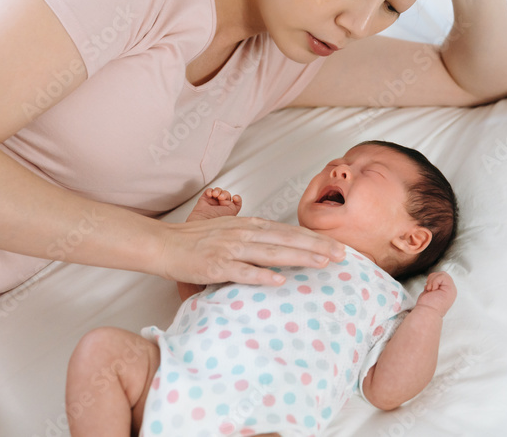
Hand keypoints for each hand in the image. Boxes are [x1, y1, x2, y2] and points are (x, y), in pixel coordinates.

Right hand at [158, 215, 346, 286]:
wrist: (164, 244)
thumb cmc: (198, 241)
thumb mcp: (232, 232)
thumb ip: (255, 238)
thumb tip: (281, 246)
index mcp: (250, 225)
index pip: (289, 231)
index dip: (314, 238)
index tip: (337, 246)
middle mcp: (244, 233)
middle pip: (287, 240)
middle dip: (317, 247)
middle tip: (342, 255)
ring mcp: (231, 249)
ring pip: (271, 253)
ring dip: (299, 257)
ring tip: (322, 263)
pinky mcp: (216, 265)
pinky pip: (243, 271)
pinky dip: (261, 275)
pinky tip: (279, 281)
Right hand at [188, 187, 242, 220]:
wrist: (204, 222)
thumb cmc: (216, 222)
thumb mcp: (232, 213)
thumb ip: (235, 205)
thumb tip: (232, 200)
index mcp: (228, 212)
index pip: (235, 203)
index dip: (237, 199)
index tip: (235, 197)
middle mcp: (220, 208)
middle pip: (226, 195)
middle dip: (225, 194)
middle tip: (222, 197)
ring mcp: (212, 204)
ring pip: (218, 192)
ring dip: (218, 191)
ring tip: (216, 195)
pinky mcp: (204, 201)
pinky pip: (208, 191)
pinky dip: (210, 190)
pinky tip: (210, 194)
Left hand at [414, 271, 456, 316]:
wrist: (427, 313)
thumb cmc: (426, 305)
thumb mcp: (430, 291)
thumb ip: (434, 284)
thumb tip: (432, 277)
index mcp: (447, 291)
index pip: (441, 277)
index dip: (432, 280)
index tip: (428, 289)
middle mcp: (451, 290)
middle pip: (442, 274)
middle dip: (432, 278)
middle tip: (429, 289)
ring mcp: (451, 289)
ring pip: (442, 274)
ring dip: (432, 280)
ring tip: (430, 290)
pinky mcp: (450, 288)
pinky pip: (442, 276)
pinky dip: (434, 281)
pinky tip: (433, 290)